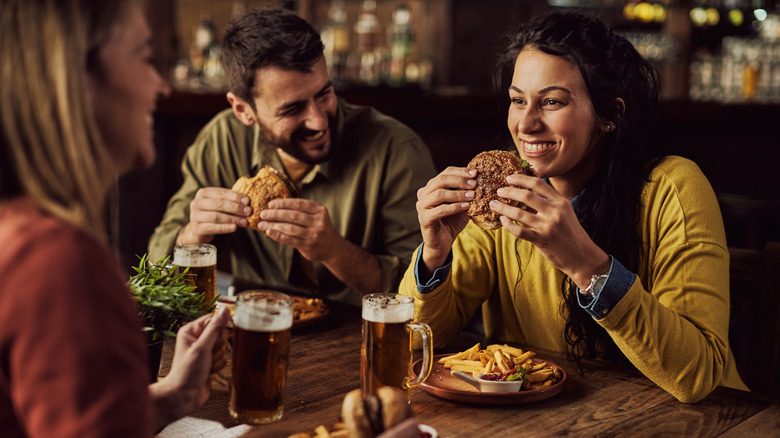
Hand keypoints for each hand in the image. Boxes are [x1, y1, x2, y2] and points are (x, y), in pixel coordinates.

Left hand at [149, 308, 229, 428]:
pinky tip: (208, 371)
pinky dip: (218, 366)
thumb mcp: (202, 347)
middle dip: (217, 347)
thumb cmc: (186, 372)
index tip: (212, 341)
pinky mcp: (210, 362)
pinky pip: (224, 358)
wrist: (184, 396)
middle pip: (221, 334)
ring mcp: (204, 351)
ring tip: (205, 366)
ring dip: (217, 359)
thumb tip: (225, 310)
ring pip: (223, 348)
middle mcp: (197, 339)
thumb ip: (216, 328)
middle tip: (206, 356)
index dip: (217, 331)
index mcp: (191, 331)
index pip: (213, 320)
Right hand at [180, 188, 251, 242]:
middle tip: (248, 212)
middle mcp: (197, 203)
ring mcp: (195, 216)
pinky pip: (213, 227)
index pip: (221, 193)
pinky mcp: (197, 228)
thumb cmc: (213, 213)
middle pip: (219, 204)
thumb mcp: (219, 204)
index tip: (248, 201)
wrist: (200, 230)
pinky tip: (235, 228)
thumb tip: (248, 201)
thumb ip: (230, 201)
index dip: (235, 197)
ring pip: (216, 216)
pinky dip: (225, 228)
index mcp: (203, 193)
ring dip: (233, 219)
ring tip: (245, 222)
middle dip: (236, 208)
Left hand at [257, 198, 339, 262]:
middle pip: (293, 216)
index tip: (270, 204)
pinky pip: (290, 240)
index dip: (283, 203)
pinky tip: (269, 232)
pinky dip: (278, 236)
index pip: (299, 204)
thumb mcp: (316, 215)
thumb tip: (275, 205)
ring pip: (290, 228)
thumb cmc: (318, 227)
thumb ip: (301, 210)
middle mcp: (319, 222)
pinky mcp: (308, 246)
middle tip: (263, 214)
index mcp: (320, 210)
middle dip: (276, 214)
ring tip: (262, 224)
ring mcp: (314, 235)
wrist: (331, 247)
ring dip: (274, 225)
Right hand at [415, 167, 474, 270]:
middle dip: (459, 180)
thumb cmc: (452, 221)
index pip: (445, 173)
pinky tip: (466, 206)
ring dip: (458, 194)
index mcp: (431, 187)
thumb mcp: (461, 203)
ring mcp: (422, 206)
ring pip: (439, 194)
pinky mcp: (424, 218)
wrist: (443, 241)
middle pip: (441, 180)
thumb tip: (481, 180)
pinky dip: (454, 207)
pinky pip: (440, 210)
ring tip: (472, 196)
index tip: (475, 173)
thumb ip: (466, 192)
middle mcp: (423, 194)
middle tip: (474, 184)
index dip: (460, 171)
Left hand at [490, 174, 608, 286]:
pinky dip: (508, 225)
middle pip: (526, 195)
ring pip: (519, 213)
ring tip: (493, 204)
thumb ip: (548, 203)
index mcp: (561, 202)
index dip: (521, 178)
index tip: (509, 178)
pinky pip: (519, 230)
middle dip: (509, 191)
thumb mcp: (564, 213)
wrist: (582, 256)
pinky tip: (502, 220)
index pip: (538, 184)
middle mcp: (555, 212)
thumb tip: (525, 192)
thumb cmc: (570, 233)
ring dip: (503, 208)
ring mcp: (548, 226)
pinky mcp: (541, 240)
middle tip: (499, 191)